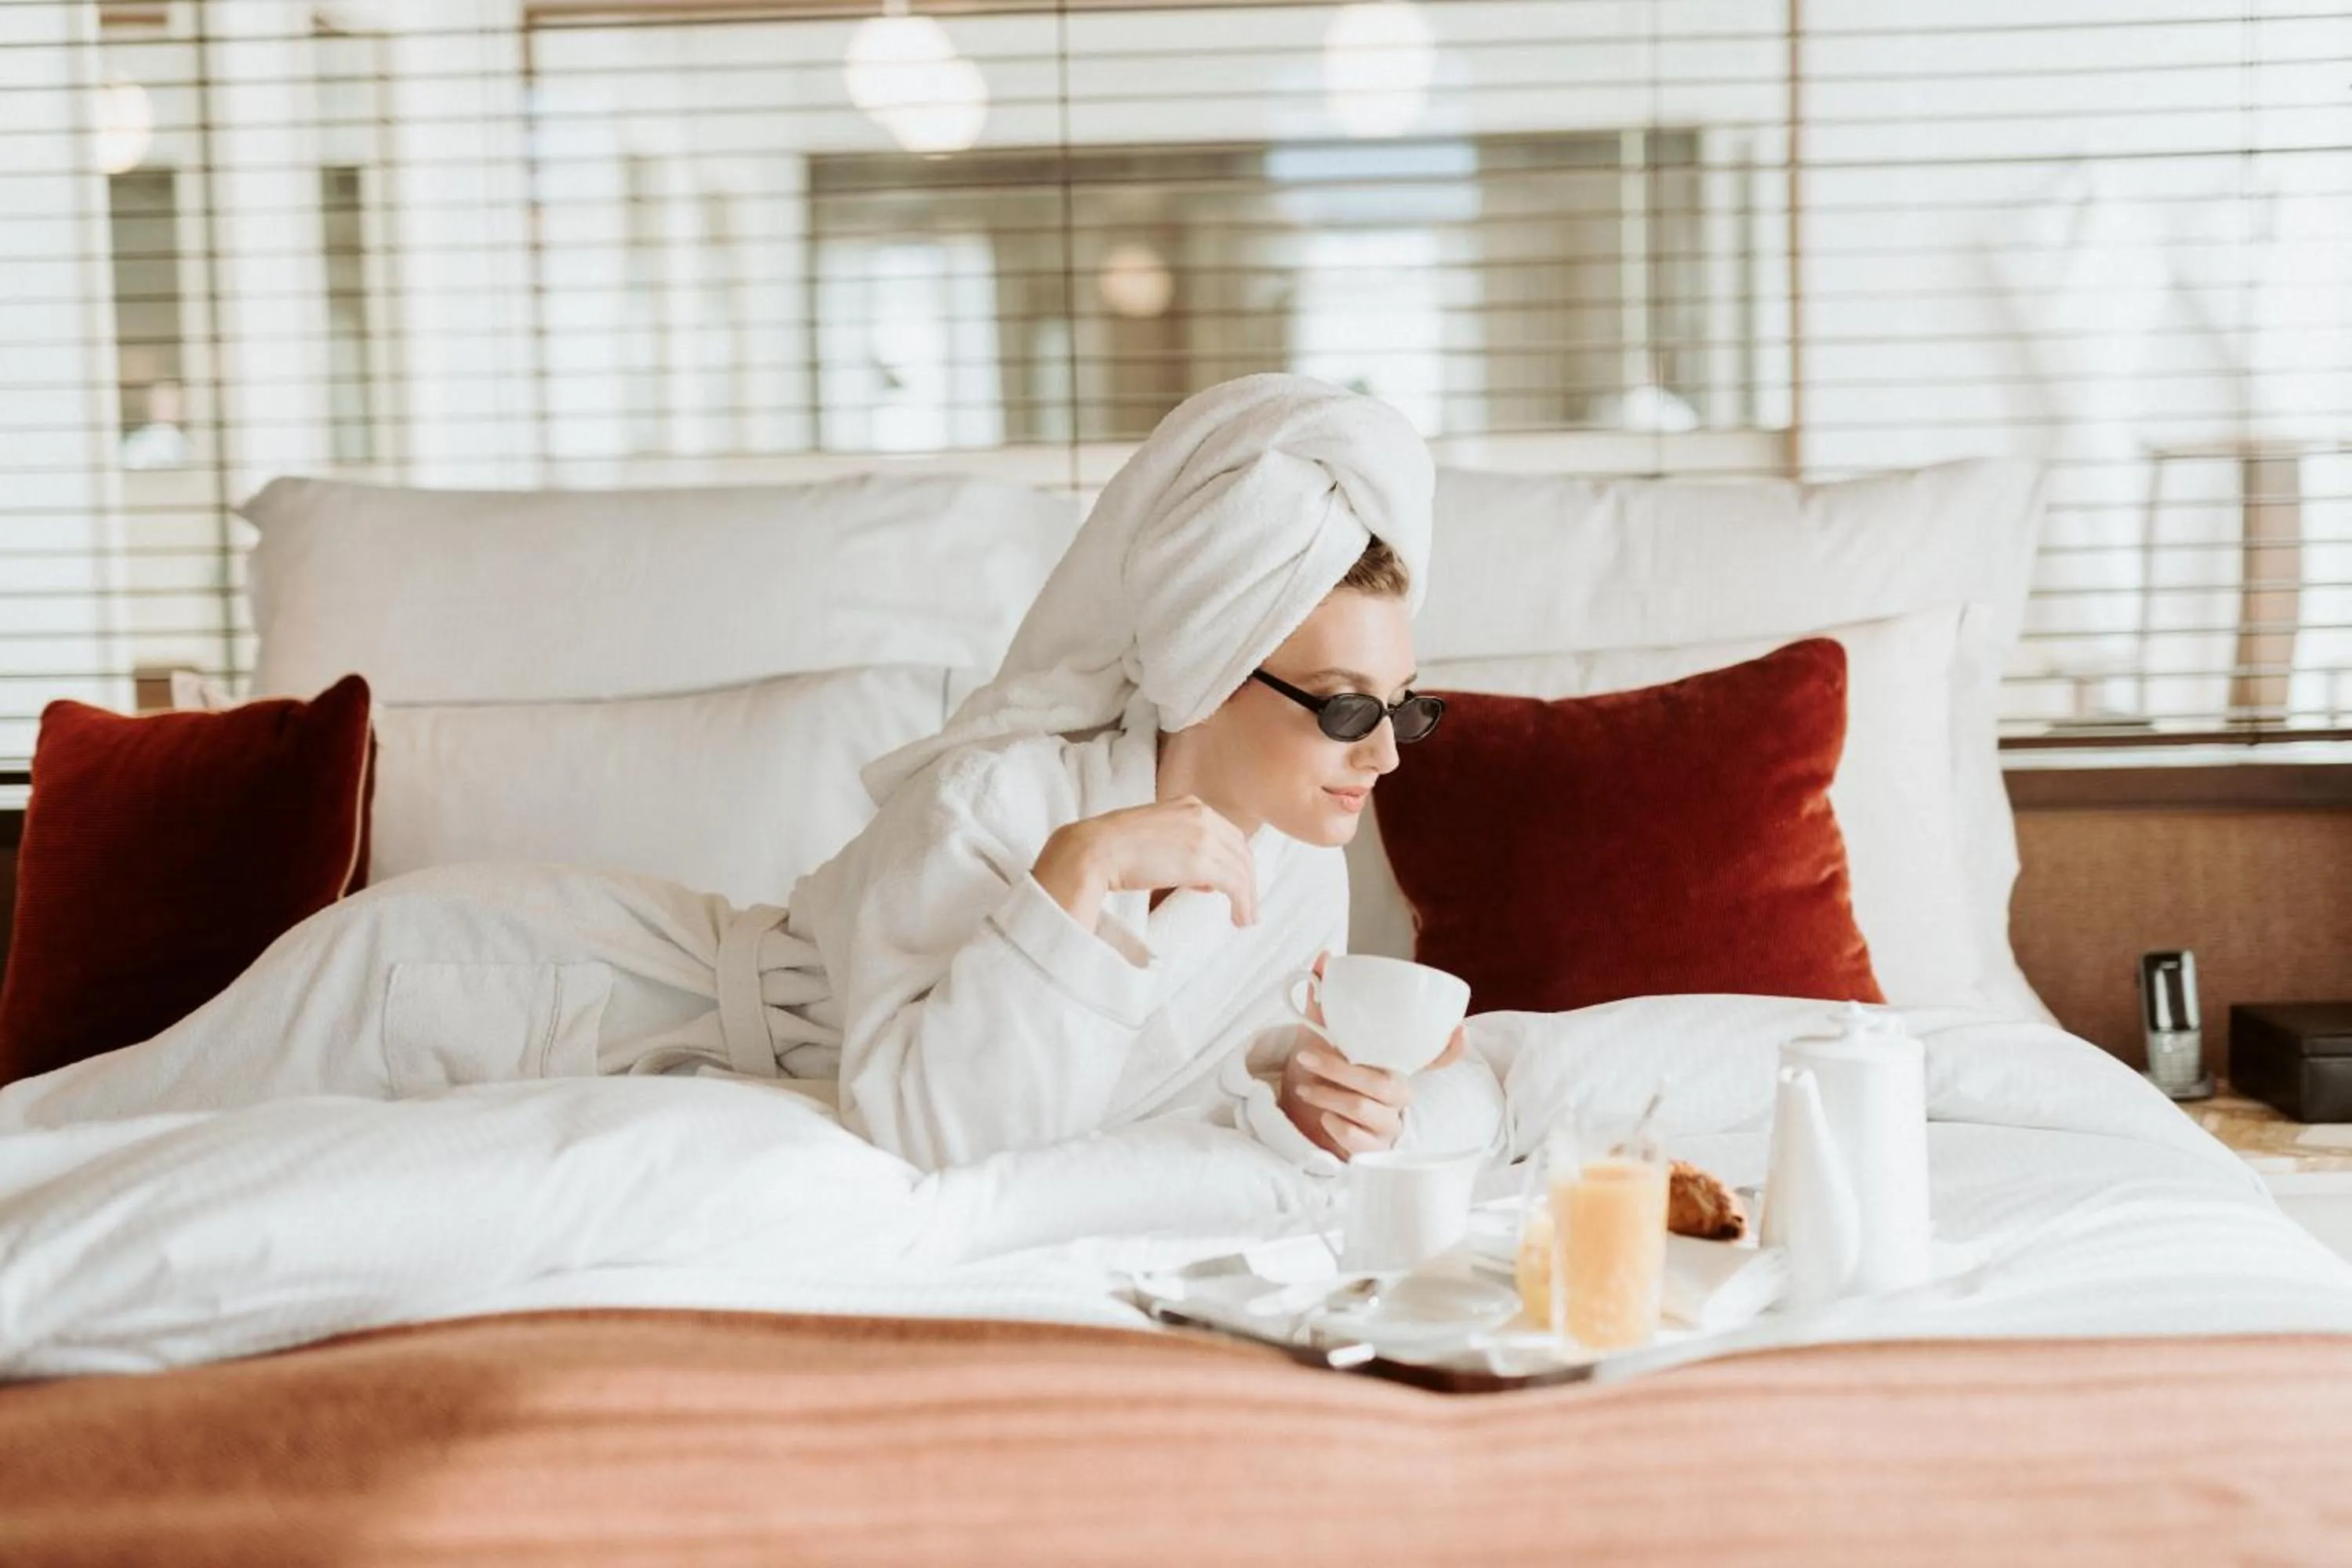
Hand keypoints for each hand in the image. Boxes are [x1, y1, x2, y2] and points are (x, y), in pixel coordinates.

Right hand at [1031, 796, 1257, 931]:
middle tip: (1248, 907)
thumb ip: (1180, 850)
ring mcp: (1204, 836)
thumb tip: (1203, 879)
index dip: (1236, 861)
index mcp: (1190, 805)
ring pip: (1242, 869)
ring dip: (1248, 898)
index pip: (1228, 834)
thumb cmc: (1112, 848)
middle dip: (1248, 881)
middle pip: (1241, 850)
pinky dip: (1243, 903)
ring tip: (1246, 919)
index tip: (1235, 884)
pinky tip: (1239, 919)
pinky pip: (1235, 884)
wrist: (1093, 850)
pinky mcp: (1202, 860)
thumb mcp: (1154, 838)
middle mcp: (1202, 815)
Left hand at [1277, 953, 1466, 1158]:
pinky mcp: (1373, 1149)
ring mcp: (1389, 1123)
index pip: (1438, 1059)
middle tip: (1306, 1057)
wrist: (1300, 1114)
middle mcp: (1400, 1093)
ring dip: (1328, 1096)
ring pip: (1363, 1109)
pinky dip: (1335, 1126)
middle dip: (1339, 1068)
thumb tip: (1325, 957)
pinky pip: (1359, 1140)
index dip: (1452, 1047)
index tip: (1459, 1029)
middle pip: (1383, 1083)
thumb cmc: (1322, 1069)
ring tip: (1305, 1087)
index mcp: (1396, 1064)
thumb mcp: (1321, 1033)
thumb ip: (1325, 999)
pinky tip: (1325, 1118)